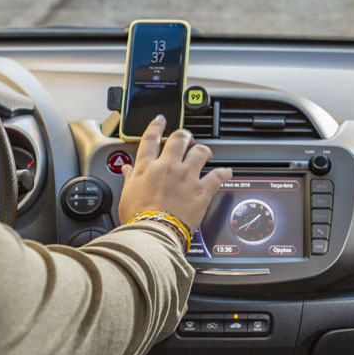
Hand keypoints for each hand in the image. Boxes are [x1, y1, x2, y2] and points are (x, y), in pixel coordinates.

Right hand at [117, 116, 231, 233]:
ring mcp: (186, 177)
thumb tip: (126, 170)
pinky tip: (227, 172)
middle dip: (184, 135)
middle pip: (179, 139)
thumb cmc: (137, 219)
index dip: (157, 126)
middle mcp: (168, 167)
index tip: (161, 120)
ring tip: (206, 152)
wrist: (154, 234)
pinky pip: (218, 176)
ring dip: (204, 150)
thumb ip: (129, 179)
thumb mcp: (126, 196)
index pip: (151, 139)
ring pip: (200, 152)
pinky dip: (224, 173)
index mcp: (147, 168)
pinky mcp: (202, 191)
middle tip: (186, 138)